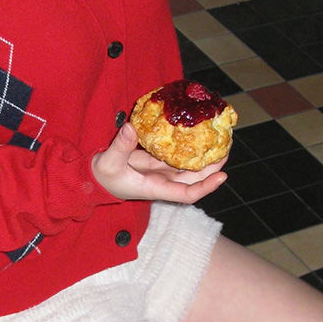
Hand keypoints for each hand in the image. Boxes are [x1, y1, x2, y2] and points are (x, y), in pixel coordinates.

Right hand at [92, 121, 227, 203]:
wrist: (95, 178)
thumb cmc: (102, 177)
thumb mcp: (108, 162)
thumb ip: (120, 147)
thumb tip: (132, 128)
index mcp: (155, 187)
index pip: (186, 193)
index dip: (206, 187)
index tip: (222, 176)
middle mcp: (163, 181)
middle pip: (195, 179)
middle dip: (213, 167)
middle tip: (226, 148)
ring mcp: (162, 171)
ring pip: (190, 167)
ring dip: (205, 156)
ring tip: (219, 139)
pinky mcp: (157, 160)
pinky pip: (178, 155)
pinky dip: (188, 146)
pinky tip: (197, 132)